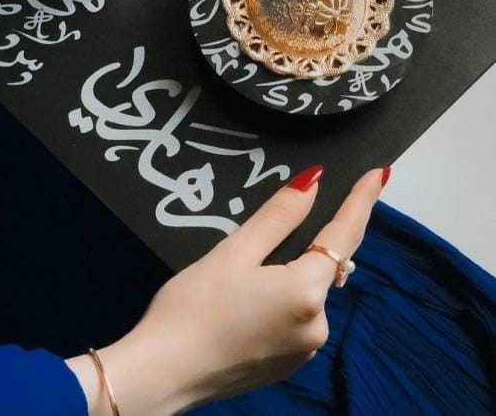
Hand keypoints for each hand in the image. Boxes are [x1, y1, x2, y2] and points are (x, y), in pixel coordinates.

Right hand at [67, 166, 387, 414]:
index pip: (344, 235)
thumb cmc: (194, 306)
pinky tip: (248, 298)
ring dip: (295, 272)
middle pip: (325, 267)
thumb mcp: (233, 253)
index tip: (380, 172)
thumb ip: (278, 217)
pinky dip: (284, 298)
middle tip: (298, 208)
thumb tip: (314, 182)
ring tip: (248, 264)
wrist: (164, 373)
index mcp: (307, 292)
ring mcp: (304, 351)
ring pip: (308, 293)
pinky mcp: (285, 366)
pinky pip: (296, 318)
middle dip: (317, 238)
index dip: (362, 201)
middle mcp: (317, 325)